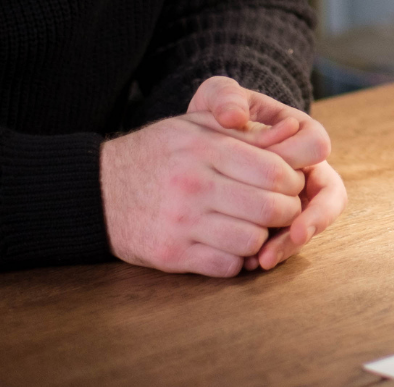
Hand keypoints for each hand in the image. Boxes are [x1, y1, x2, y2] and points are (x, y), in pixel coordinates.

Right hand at [100, 110, 303, 276]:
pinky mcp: (170, 254)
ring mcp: (181, 223)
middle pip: (269, 208)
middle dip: (286, 211)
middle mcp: (194, 185)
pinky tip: (231, 244)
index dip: (292, 179)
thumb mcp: (198, 125)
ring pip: (251, 241)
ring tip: (256, 225)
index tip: (290, 183)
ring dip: (262, 237)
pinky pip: (226, 266)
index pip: (275, 171)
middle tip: (281, 208)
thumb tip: (294, 132)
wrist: (99, 189)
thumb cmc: (159, 151)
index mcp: (206, 149)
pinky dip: (237, 259)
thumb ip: (245, 129)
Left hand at [189, 77, 346, 269]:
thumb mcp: (219, 97)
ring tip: (263, 259)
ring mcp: (296, 198)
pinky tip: (248, 262)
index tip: (273, 169)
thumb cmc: (219, 115)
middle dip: (314, 218)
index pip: (316, 145)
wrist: (204, 141)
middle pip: (328, 195)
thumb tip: (233, 116)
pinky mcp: (279, 222)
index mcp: (301, 132)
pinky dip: (272, 251)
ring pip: (310, 224)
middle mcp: (306, 168)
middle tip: (296, 235)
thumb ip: (226, 98)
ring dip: (290, 244)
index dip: (298, 159)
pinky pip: (286, 240)